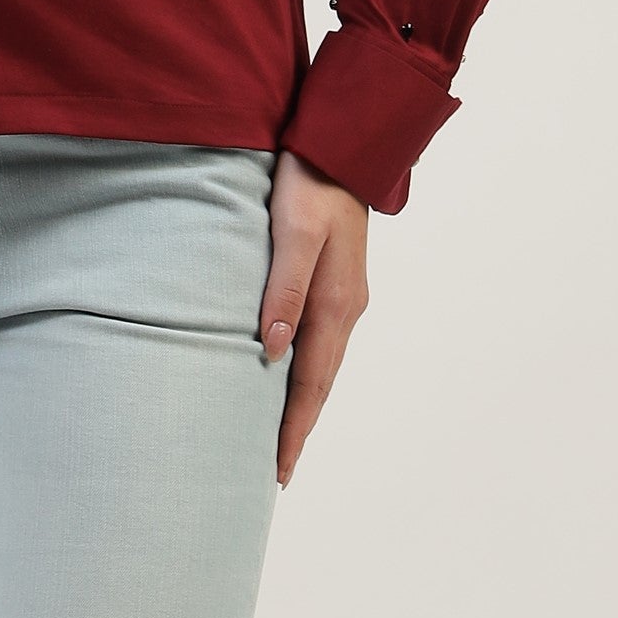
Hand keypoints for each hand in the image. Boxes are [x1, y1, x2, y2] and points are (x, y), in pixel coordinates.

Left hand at [261, 151, 369, 487]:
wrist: (341, 145)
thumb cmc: (310, 183)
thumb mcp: (292, 232)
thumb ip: (283, 289)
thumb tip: (272, 350)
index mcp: (336, 304)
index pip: (311, 384)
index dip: (294, 429)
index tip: (278, 472)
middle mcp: (345, 307)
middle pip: (319, 382)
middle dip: (298, 426)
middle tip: (276, 470)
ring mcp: (343, 295)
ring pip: (320, 361)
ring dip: (301, 399)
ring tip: (278, 433)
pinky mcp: (335, 280)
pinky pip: (319, 339)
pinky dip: (304, 367)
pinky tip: (286, 371)